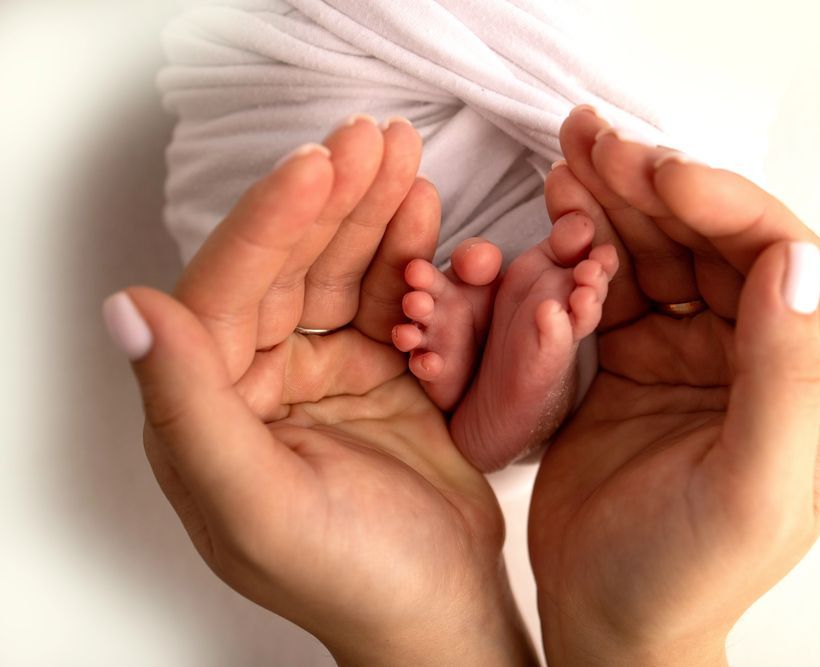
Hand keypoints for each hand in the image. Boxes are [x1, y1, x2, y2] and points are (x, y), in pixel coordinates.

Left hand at [106, 118, 535, 665]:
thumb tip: (126, 311)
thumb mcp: (258, 506)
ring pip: (338, 269)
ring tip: (405, 154)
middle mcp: (252, 381)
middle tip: (373, 137)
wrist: (441, 608)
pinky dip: (406, 254)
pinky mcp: (373, 369)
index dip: (270, 224)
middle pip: (286, 266)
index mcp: (205, 410)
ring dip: (371, 210)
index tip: (316, 164)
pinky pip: (385, 295)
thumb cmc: (350, 577)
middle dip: (331, 198)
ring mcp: (316, 371)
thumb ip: (187, 411)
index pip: (225, 293)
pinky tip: (424, 213)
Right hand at [528, 108, 819, 664]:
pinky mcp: (628, 360)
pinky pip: (610, 284)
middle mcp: (753, 355)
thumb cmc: (686, 574)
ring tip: (571, 158)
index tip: (659, 174)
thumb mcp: (752, 490)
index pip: (779, 259)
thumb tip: (794, 265)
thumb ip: (786, 379)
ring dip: (617, 200)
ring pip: (659, 250)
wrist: (607, 619)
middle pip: (713, 240)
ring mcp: (688, 352)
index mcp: (811, 382)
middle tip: (597, 141)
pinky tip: (560, 211)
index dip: (722, 202)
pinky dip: (585, 244)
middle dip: (656, 185)